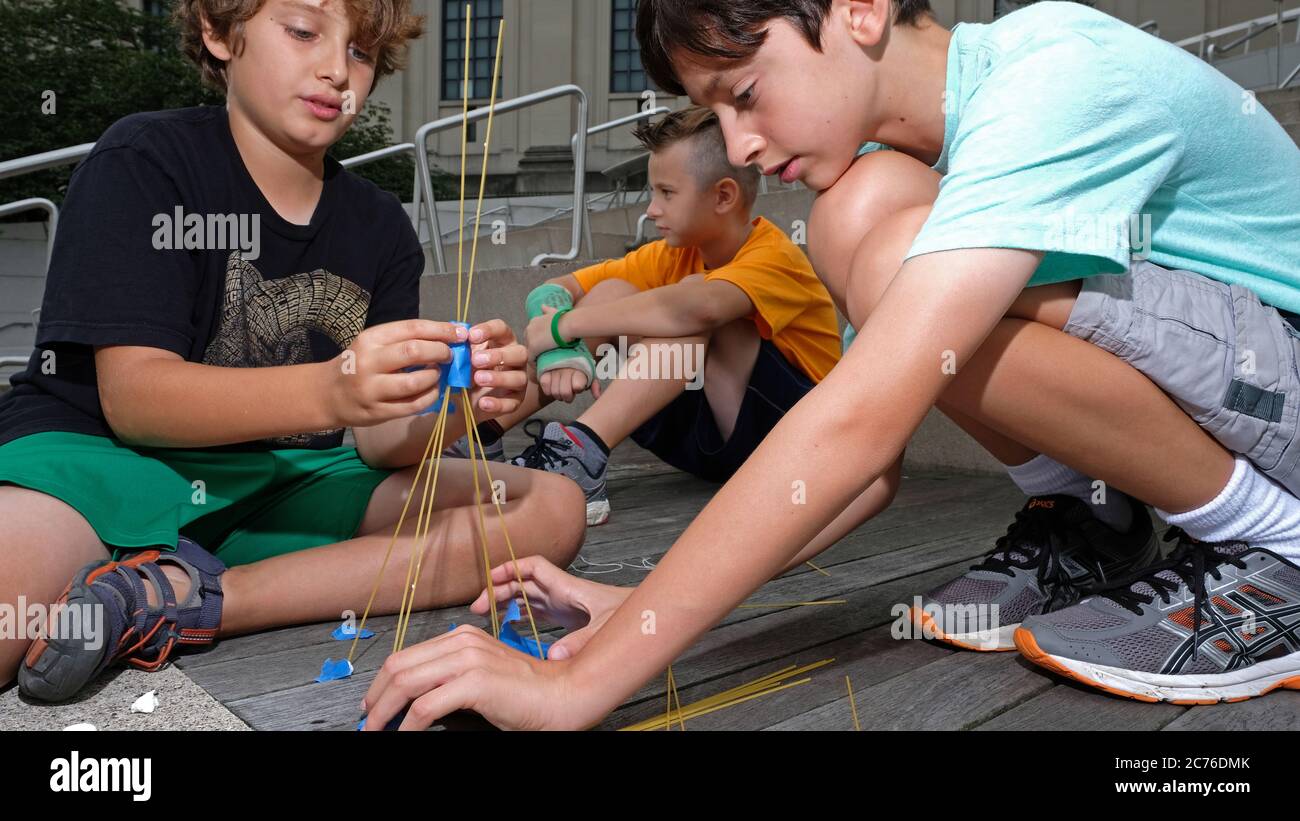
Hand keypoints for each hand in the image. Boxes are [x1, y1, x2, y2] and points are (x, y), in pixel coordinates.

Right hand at [326, 319, 459, 427]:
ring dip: (435, 377)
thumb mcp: (374, 344)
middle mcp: (368, 362)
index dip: (441, 330)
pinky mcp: (377, 411)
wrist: (328, 394)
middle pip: (414, 351)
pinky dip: (430, 397)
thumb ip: (404, 340)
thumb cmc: (359, 364)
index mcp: (370, 339)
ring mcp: (371, 389)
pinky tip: (433, 391)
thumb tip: (446, 336)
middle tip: (450, 355)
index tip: (460, 333)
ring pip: (415, 382)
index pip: (412, 328)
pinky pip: (413, 405)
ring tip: (438, 373)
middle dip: (441, 352)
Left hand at [359, 625, 597, 730]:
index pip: (406, 655)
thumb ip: (450, 680)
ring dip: (384, 712)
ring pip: (406, 683)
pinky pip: (426, 707)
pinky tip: (405, 736)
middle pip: (399, 665)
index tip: (373, 704)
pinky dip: (409, 726)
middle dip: (376, 697)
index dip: (382, 682)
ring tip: (377, 731)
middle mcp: (462, 641)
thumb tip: (415, 703)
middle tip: (368, 721)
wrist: (564, 696)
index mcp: (462, 637)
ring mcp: (468, 659)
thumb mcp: (481, 678)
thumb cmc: (528, 694)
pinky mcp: (475, 682)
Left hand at [465, 318, 528, 416]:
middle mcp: (515, 359)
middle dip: (499, 356)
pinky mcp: (515, 400)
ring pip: (519, 378)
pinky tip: (483, 403)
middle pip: (519, 352)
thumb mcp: (459, 357)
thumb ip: (458, 346)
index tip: (471, 336)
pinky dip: (498, 403)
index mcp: (501, 342)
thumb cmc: (464, 371)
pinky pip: (512, 403)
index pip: (502, 329)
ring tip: (478, 379)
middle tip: (476, 360)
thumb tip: (453, 331)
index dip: (489, 330)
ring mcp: (518, 380)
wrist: (460, 400)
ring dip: (499, 378)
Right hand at [470, 555, 631, 659]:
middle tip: (477, 607)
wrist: (648, 616)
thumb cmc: (631, 613)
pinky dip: (520, 615)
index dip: (510, 568)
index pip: (533, 567)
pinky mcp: (568, 616)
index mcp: (567, 587)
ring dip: (506, 602)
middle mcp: (562, 592)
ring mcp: (564, 603)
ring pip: (527, 596)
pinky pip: (537, 611)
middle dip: (498, 590)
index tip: (490, 579)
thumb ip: (581, 642)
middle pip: (522, 583)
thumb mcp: (605, 627)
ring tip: (485, 615)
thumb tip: (554, 656)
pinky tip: (509, 625)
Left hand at [525, 304, 571, 360]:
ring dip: (535, 356)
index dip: (538, 340)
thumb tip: (542, 306)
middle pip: (529, 342)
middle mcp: (529, 329)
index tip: (545, 345)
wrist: (567, 325)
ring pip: (530, 351)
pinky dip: (535, 364)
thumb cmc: (565, 319)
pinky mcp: (533, 349)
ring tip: (543, 362)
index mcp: (534, 321)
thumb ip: (547, 310)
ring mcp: (530, 339)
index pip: (532, 334)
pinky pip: (531, 360)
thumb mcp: (555, 312)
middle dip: (535, 348)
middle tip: (544, 355)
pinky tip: (540, 367)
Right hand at [538, 366, 592, 402]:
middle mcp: (565, 369)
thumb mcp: (589, 373)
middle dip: (568, 397)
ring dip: (558, 395)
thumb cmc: (579, 366)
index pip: (577, 386)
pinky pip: (545, 387)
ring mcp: (554, 371)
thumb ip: (594, 384)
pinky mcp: (544, 372)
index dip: (578, 389)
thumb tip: (597, 397)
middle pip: (565, 393)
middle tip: (569, 392)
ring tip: (561, 389)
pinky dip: (549, 390)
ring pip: (555, 392)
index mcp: (578, 369)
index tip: (578, 385)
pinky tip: (553, 386)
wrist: (563, 350)